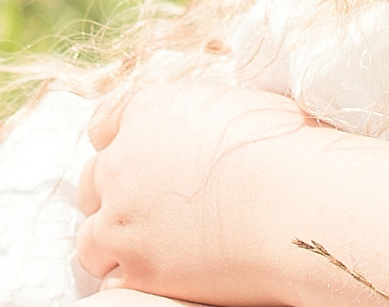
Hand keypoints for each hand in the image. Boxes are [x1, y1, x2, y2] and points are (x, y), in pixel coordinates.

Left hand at [72, 77, 322, 299]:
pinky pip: (113, 282)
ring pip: (91, 238)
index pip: (107, 124)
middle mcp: (123, 162)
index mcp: (150, 111)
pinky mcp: (138, 270)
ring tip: (146, 251)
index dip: (122, 144)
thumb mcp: (243, 105)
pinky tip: (159, 278)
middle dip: (113, 195)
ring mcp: (124, 220)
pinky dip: (130, 281)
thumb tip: (215, 133)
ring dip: (114, 242)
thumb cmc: (287, 149)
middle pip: (94, 181)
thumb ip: (205, 117)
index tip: (137, 158)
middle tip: (145, 208)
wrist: (296, 202)